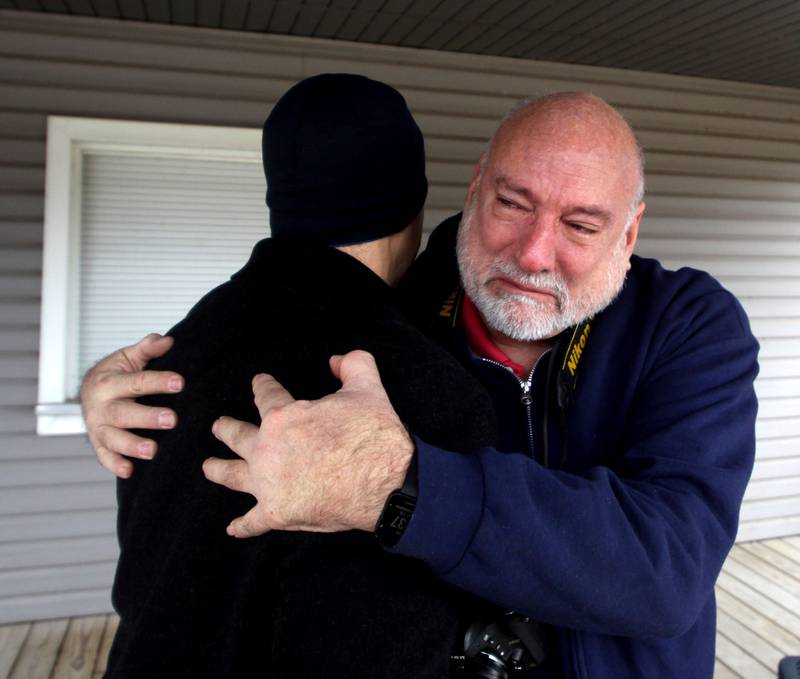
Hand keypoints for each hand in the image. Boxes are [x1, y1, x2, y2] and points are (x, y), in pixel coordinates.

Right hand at [80, 333, 183, 477]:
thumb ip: (147, 349)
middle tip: (172, 419)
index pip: (136, 381)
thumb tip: (167, 341)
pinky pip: (104, 457)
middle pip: (124, 413)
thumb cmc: (115, 374)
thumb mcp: (128, 357)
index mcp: (108, 382)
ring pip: (113, 438)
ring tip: (153, 450)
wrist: (88, 391)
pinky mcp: (98, 443)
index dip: (158, 382)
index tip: (180, 382)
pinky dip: (114, 464)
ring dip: (132, 445)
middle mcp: (100, 406)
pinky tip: (129, 471)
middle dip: (147, 417)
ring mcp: (97, 427)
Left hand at [204, 350, 413, 537]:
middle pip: (238, 436)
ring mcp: (269, 485)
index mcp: (284, 418)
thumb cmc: (373, 436)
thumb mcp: (368, 388)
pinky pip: (253, 521)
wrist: (385, 484)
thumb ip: (352, 365)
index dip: (263, 386)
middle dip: (226, 429)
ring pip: (233, 475)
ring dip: (219, 470)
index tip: (259, 382)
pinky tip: (233, 528)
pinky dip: (243, 526)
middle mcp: (267, 450)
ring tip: (208, 467)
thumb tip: (337, 360)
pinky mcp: (278, 514)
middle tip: (218, 426)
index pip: (267, 397)